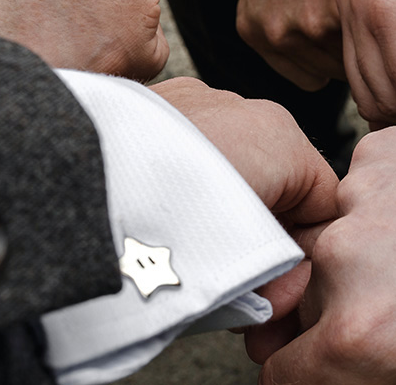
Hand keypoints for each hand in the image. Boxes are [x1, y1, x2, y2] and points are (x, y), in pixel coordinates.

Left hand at [149, 77, 338, 318]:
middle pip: (278, 182)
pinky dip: (186, 184)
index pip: (324, 203)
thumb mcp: (244, 266)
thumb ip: (280, 276)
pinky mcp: (148, 106)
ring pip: (233, 164)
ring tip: (193, 253)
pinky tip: (163, 218)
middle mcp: (242, 107)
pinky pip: (189, 150)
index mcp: (281, 137)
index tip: (280, 294)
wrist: (71, 189)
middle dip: (262, 235)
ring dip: (224, 209)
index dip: (306, 256)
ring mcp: (193, 100)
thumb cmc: (160, 224)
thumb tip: (284, 290)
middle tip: (239, 288)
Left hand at [236, 0, 378, 90]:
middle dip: (351, 49)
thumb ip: (288, 22)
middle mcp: (274, 33)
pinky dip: (380, 27)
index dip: (332, 58)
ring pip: (354, 60)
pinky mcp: (334, 16)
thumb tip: (321, 67)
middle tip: (366, 19)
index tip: (348, 39)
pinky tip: (380, 3)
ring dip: (369, 41)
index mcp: (254, 28)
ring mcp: (304, 28)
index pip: (306, 76)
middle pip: (330, 72)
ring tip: (373, 8)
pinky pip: (370, 44)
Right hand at [250, 121, 395, 383]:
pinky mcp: (380, 148)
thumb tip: (359, 368)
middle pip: (304, 300)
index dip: (301, 372)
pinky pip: (364, 186)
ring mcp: (360, 195)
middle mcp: (347, 261)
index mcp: (362, 337)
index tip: (315, 365)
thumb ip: (389, 374)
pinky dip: (388, 199)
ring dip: (364, 247)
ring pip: (334, 234)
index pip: (283, 371)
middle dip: (336, 307)